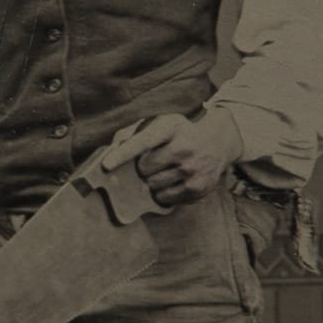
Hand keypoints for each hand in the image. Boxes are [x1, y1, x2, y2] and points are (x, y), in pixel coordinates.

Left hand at [100, 108, 242, 208]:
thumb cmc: (179, 134)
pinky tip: (173, 181)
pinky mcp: (198, 188)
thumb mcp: (161, 124)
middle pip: (144, 169)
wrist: (216, 143)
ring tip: (164, 171)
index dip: (123, 154)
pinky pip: (165, 199)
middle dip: (142, 168)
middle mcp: (184, 148)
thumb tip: (112, 148)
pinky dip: (163, 193)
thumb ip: (134, 133)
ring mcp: (193, 170)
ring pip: (153, 186)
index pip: (143, 142)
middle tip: (153, 162)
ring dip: (152, 182)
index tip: (106, 164)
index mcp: (171, 127)